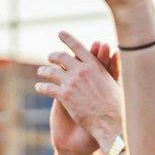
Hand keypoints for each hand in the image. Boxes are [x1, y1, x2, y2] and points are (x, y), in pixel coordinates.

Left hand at [42, 33, 122, 152]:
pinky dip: (42, 86)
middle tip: (50, 57)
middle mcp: (81, 70)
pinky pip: (48, 87)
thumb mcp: (115, 81)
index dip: (68, 38)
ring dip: (44, 70)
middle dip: (54, 56)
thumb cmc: (116, 105)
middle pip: (61, 57)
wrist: (109, 121)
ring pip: (51, 71)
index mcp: (94, 65)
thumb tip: (115, 52)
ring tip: (40, 71)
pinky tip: (38, 87)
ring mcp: (71, 82)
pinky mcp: (64, 95)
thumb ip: (112, 66)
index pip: (78, 47)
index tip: (60, 33)